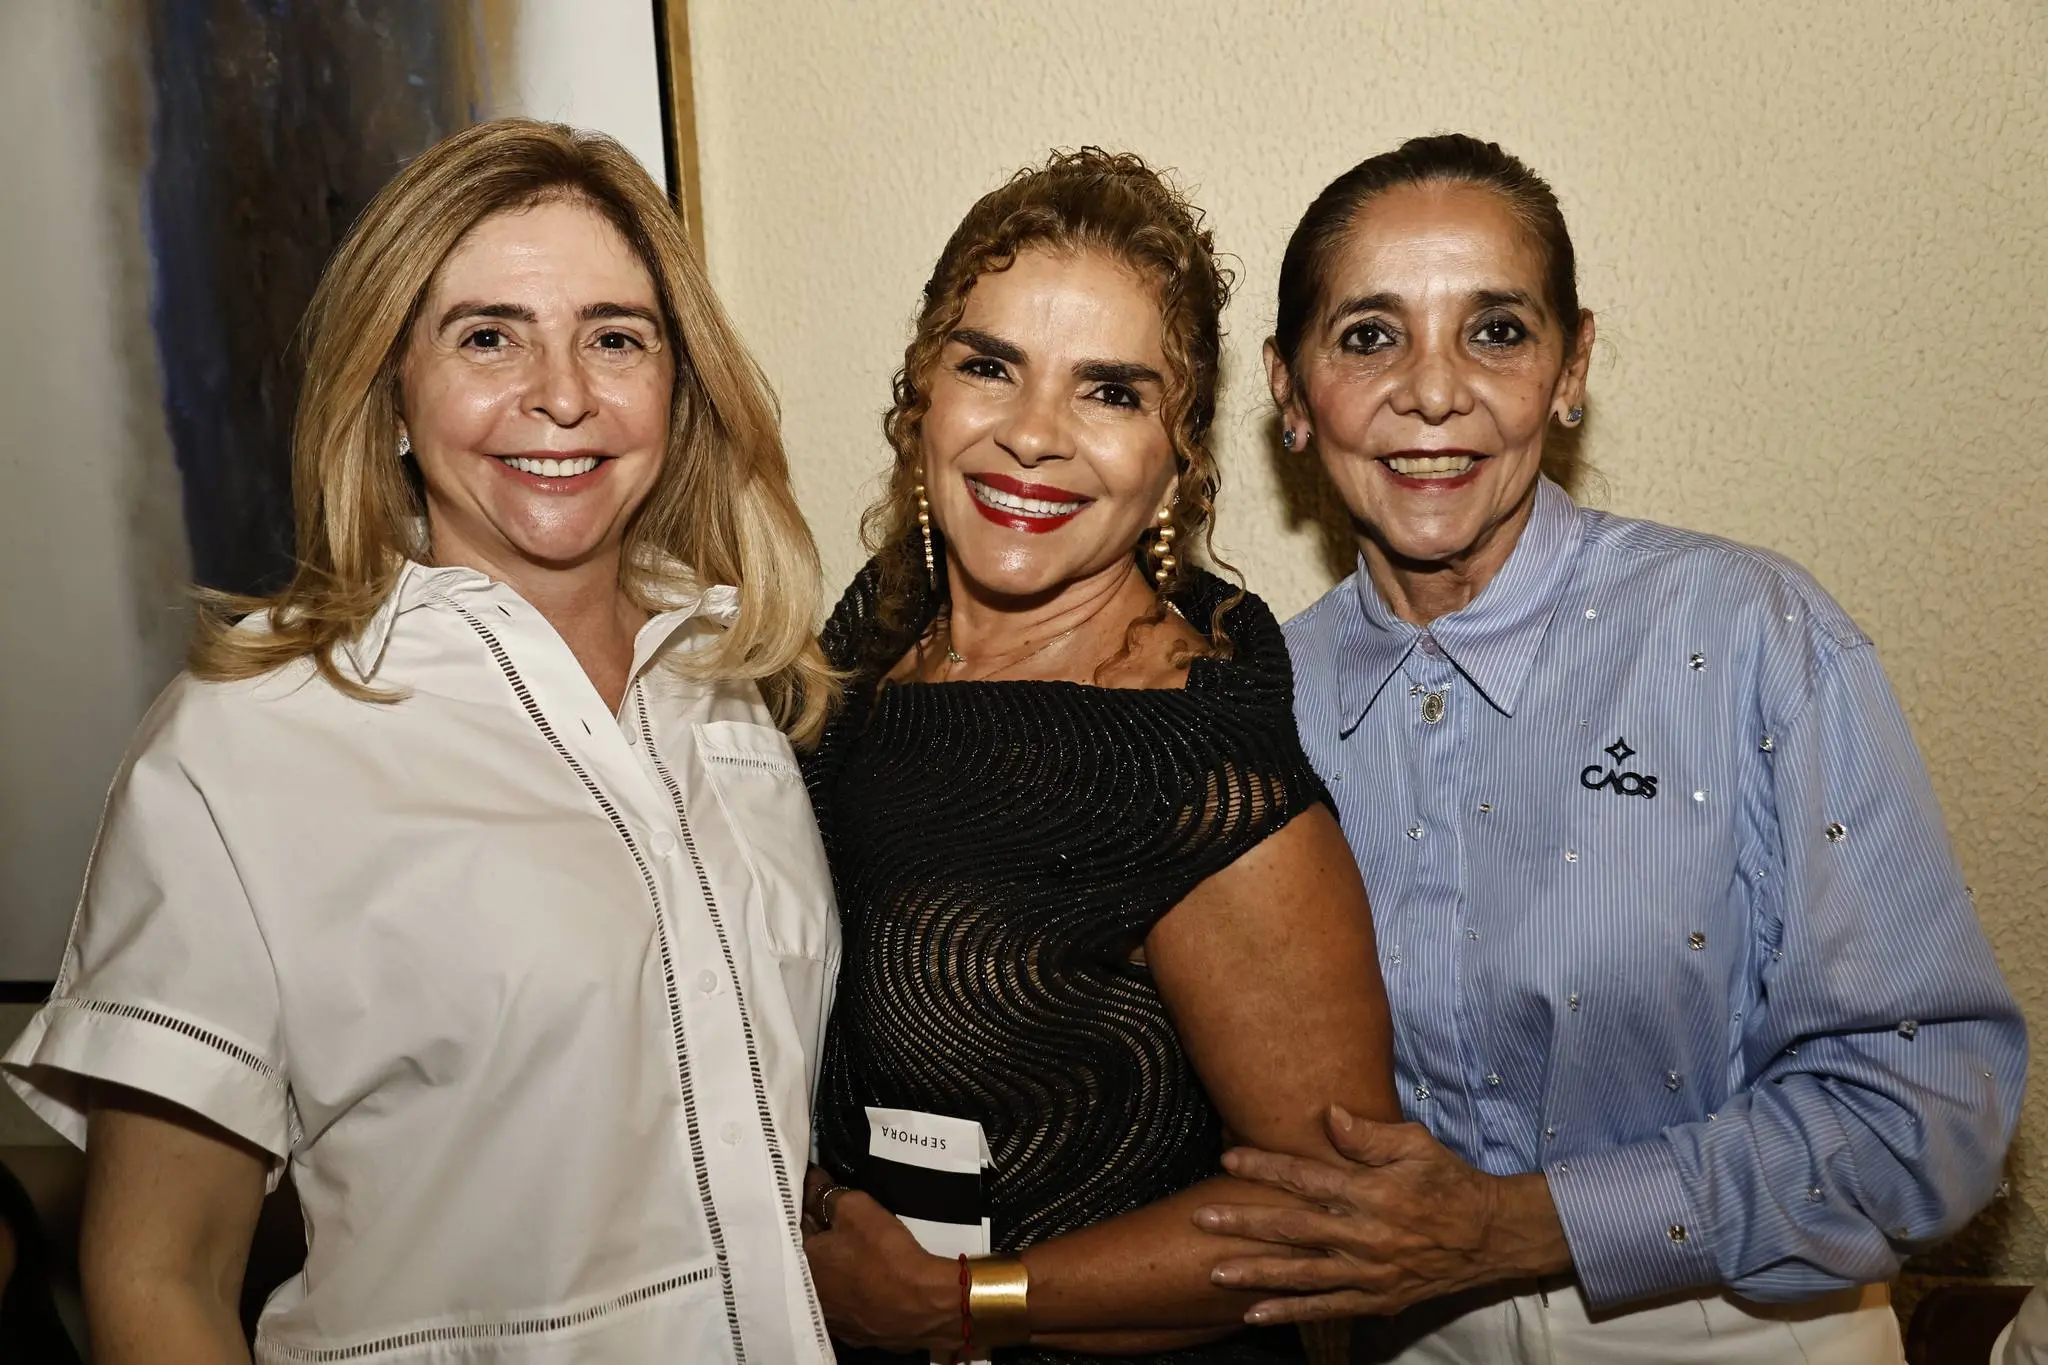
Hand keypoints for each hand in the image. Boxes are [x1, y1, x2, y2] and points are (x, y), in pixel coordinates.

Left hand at [801, 1178, 958, 1349]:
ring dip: (837, 1270)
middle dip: (821, 1241)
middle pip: (810, 1258)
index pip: (795, 1225)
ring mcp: (832, 1321)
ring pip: (828, 1285)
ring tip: (859, 1257)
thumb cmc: (885, 1253)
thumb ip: (827, 1195)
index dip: (811, 1209)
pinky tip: (871, 1285)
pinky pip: (848, 1308)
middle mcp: (810, 1296)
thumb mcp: (856, 1208)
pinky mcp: (855, 1336)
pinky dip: (855, 1295)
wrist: (925, 1303)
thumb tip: (811, 1182)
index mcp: (802, 1263)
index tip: (824, 1199)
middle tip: (844, 1227)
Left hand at [1192, 1105, 1570, 1323]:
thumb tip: (1330, 1115)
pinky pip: (1326, 1309)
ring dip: (1257, 1274)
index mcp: (1371, 1192)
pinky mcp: (1376, 1299)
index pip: (1307, 1178)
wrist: (1489, 1235)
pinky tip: (1254, 1315)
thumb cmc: (1448, 1181)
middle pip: (1294, 1231)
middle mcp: (1365, 1236)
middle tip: (1202, 1219)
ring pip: (1303, 1275)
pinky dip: (1290, 1313)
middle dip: (1244, 1224)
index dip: (1265, 1168)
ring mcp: (1369, 1272)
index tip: (1229, 1160)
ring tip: (1216, 1272)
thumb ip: (1370, 1135)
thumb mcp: (1416, 1145)